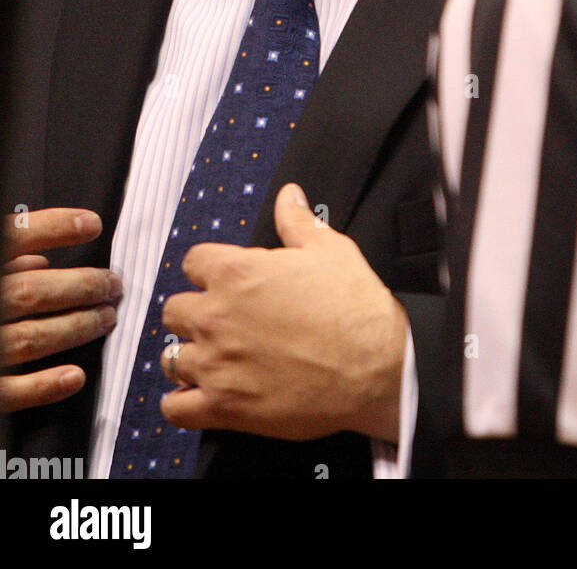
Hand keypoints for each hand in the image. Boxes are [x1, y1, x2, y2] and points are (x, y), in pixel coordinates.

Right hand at [0, 208, 121, 411]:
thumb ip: (0, 253)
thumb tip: (40, 257)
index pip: (10, 236)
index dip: (54, 226)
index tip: (92, 223)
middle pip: (32, 290)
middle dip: (81, 285)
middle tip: (112, 284)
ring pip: (30, 337)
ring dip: (75, 328)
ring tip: (105, 318)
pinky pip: (7, 392)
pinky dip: (43, 386)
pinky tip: (73, 377)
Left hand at [160, 183, 407, 442]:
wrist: (377, 368)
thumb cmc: (355, 308)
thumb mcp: (330, 250)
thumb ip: (298, 221)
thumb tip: (289, 196)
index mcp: (237, 273)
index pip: (193, 261)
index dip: (210, 268)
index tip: (223, 279)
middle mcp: (217, 316)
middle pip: (174, 310)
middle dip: (194, 312)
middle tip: (221, 320)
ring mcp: (216, 365)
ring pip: (170, 358)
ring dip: (188, 356)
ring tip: (211, 358)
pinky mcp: (224, 407)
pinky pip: (175, 409)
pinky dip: (182, 403)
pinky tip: (199, 396)